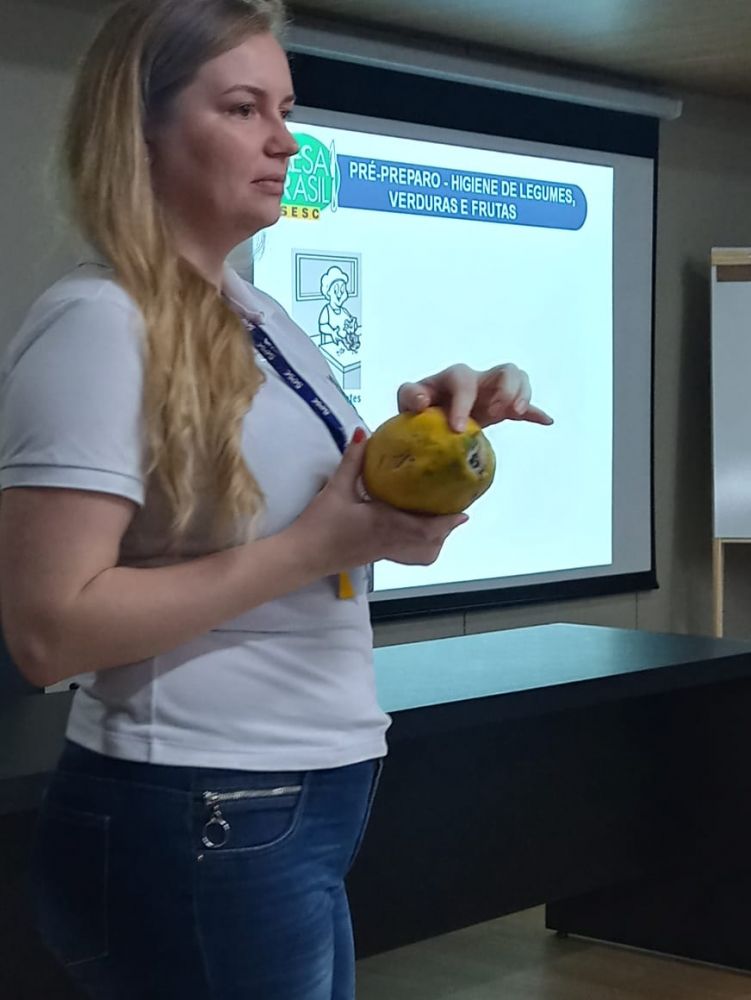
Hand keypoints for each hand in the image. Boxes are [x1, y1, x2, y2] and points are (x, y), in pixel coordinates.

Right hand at [289, 430, 467, 575]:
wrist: (301, 556)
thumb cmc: (319, 524)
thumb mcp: (336, 488)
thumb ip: (352, 461)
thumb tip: (364, 432)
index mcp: (384, 524)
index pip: (425, 528)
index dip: (447, 522)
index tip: (464, 511)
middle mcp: (390, 541)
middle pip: (430, 543)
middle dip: (446, 529)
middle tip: (456, 510)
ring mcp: (384, 552)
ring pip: (421, 554)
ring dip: (435, 541)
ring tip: (441, 523)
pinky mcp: (376, 557)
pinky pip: (407, 556)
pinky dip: (419, 548)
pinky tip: (413, 533)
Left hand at [397, 363, 553, 431]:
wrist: (430, 416)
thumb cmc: (419, 406)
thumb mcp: (408, 399)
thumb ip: (410, 395)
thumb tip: (423, 401)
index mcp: (455, 377)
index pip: (464, 382)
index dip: (463, 404)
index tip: (458, 429)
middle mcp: (479, 379)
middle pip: (505, 370)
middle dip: (505, 390)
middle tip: (495, 413)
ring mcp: (494, 391)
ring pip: (519, 380)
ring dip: (523, 395)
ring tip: (515, 413)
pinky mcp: (503, 407)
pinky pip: (525, 406)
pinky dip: (535, 412)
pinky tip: (546, 420)